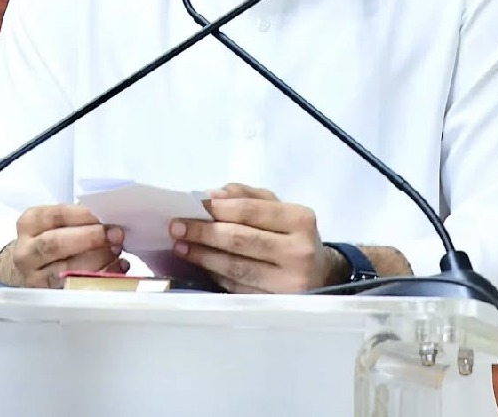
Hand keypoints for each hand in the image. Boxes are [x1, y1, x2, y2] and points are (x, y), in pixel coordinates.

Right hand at [0, 204, 126, 287]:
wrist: (32, 268)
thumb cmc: (50, 240)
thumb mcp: (55, 222)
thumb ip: (77, 220)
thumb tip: (108, 223)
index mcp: (28, 225)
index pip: (53, 216)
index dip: (81, 216)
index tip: (102, 217)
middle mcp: (27, 253)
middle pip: (57, 244)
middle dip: (90, 238)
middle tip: (115, 235)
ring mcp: (36, 279)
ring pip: (68, 271)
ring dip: (99, 260)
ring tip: (116, 251)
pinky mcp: (51, 298)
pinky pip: (79, 290)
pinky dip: (102, 279)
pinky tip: (116, 270)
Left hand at [169, 183, 334, 292]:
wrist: (322, 274)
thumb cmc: (292, 235)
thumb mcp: (277, 208)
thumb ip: (246, 196)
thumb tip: (211, 195)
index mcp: (300, 219)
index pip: (250, 211)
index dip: (217, 209)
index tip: (190, 206)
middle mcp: (299, 251)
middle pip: (240, 239)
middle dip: (203, 232)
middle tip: (176, 227)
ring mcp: (291, 282)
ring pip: (236, 267)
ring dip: (203, 256)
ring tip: (181, 246)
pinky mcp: (278, 303)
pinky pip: (239, 287)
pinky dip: (216, 274)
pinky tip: (200, 265)